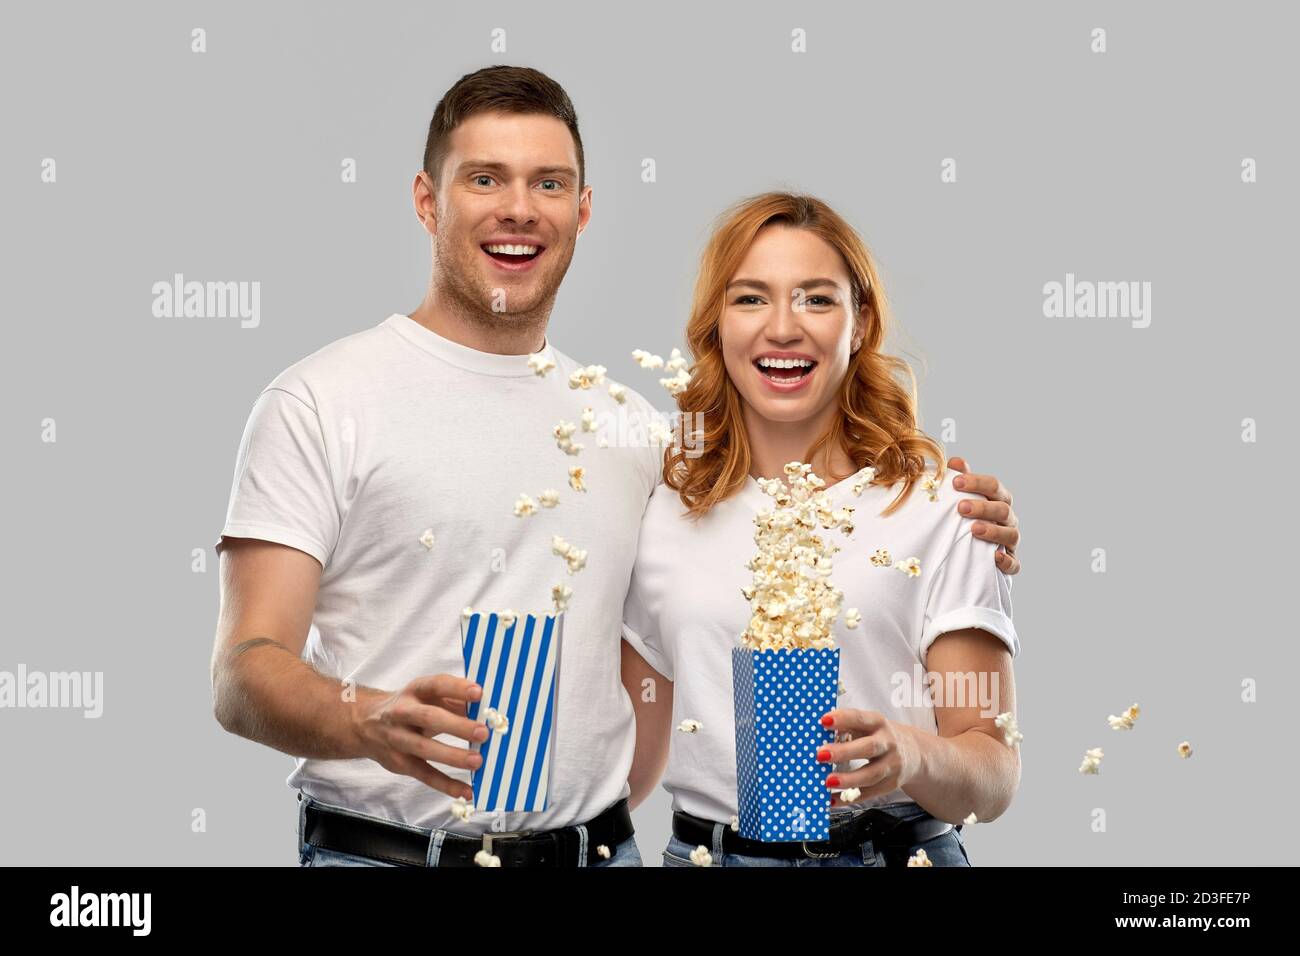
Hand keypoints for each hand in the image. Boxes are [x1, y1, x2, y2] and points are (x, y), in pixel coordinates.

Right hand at [354, 674, 487, 799]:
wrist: (366, 725)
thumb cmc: (410, 707)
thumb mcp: (427, 696)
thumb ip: (455, 700)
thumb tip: (487, 711)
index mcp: (415, 691)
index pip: (436, 685)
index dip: (457, 688)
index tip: (479, 692)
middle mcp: (403, 713)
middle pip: (429, 718)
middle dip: (457, 726)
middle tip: (482, 733)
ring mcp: (398, 739)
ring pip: (424, 749)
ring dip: (452, 756)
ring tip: (477, 761)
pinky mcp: (400, 763)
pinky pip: (424, 774)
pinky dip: (446, 784)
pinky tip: (465, 790)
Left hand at [816, 709, 919, 804]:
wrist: (914, 752)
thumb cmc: (880, 736)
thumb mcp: (868, 725)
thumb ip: (846, 726)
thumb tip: (816, 733)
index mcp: (878, 723)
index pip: (860, 719)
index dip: (842, 719)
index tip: (823, 721)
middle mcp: (887, 743)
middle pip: (868, 748)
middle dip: (844, 752)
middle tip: (821, 755)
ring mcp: (891, 765)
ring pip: (871, 774)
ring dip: (848, 780)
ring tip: (827, 782)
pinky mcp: (890, 784)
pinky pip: (869, 793)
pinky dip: (849, 798)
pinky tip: (832, 799)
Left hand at [947, 456, 1019, 574]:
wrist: (970, 550)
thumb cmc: (967, 517)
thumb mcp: (963, 497)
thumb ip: (961, 479)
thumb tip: (955, 462)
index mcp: (998, 499)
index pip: (994, 486)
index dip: (977, 482)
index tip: (956, 482)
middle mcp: (1008, 518)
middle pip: (1002, 509)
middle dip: (983, 507)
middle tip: (961, 507)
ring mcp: (1010, 541)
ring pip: (1011, 534)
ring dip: (994, 531)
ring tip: (974, 529)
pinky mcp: (1010, 562)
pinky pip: (1014, 563)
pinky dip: (1007, 561)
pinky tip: (994, 557)